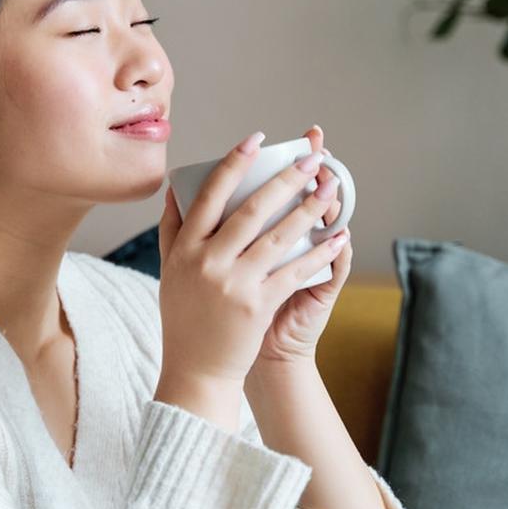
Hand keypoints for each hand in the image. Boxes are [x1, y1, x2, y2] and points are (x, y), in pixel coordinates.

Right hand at [156, 130, 348, 389]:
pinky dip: (319, 254)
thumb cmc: (185, 318)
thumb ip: (172, 229)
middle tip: (310, 158)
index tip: (256, 139)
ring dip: (309, 209)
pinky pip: (294, 271)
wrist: (196, 369)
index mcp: (183, 249)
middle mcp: (206, 262)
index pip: (210, 195)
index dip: (234, 163)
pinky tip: (338, 238)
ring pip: (277, 236)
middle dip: (285, 179)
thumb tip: (175, 190)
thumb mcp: (169, 271)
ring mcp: (233, 283)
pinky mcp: (257, 305)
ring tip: (331, 189)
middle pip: (250, 209)